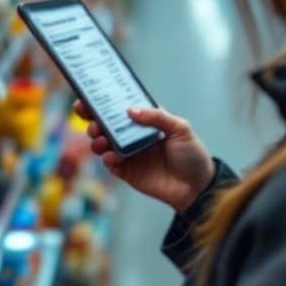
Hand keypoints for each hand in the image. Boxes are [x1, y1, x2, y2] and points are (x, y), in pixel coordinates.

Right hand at [75, 100, 214, 211]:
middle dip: (93, 120)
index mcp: (145, 120)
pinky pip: (110, 163)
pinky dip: (107, 158)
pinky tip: (111, 156)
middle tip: (92, 121)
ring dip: (97, 139)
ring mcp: (129, 153)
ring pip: (103, 143)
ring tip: (99, 139)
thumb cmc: (191, 154)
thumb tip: (131, 110)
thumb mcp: (180, 128)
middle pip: (106, 124)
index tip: (87, 98)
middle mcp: (133, 135)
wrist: (197, 188)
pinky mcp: (127, 172)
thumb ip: (157, 117)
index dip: (103, 102)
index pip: (120, 107)